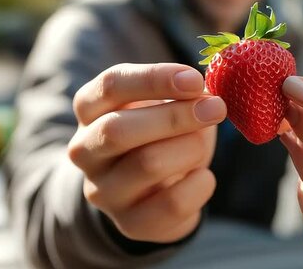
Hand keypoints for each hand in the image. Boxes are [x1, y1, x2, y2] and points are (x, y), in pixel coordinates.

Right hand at [68, 63, 225, 242]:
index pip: (111, 86)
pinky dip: (200, 185)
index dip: (154, 79)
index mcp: (91, 110)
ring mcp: (104, 191)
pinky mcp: (130, 224)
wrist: (154, 192)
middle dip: (174, 117)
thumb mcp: (165, 104)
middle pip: (118, 130)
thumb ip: (182, 94)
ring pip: (147, 164)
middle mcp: (86, 151)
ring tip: (204, 143)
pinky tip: (204, 176)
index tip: (194, 79)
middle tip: (216, 108)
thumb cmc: (162, 135)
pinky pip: (172, 204)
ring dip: (190, 148)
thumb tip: (206, 94)